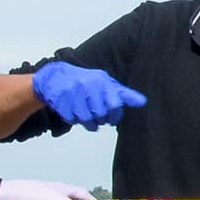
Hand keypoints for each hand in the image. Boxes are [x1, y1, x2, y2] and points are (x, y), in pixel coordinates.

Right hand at [30, 61, 146, 129]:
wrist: (57, 76)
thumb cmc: (86, 82)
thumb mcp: (107, 85)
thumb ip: (124, 95)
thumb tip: (142, 102)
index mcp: (102, 81)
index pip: (114, 105)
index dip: (114, 116)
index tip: (112, 119)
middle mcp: (88, 84)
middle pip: (100, 114)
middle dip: (100, 119)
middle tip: (97, 116)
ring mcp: (73, 91)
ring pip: (85, 118)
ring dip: (87, 122)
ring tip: (87, 116)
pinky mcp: (61, 99)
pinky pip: (71, 118)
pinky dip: (73, 119)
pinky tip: (74, 111)